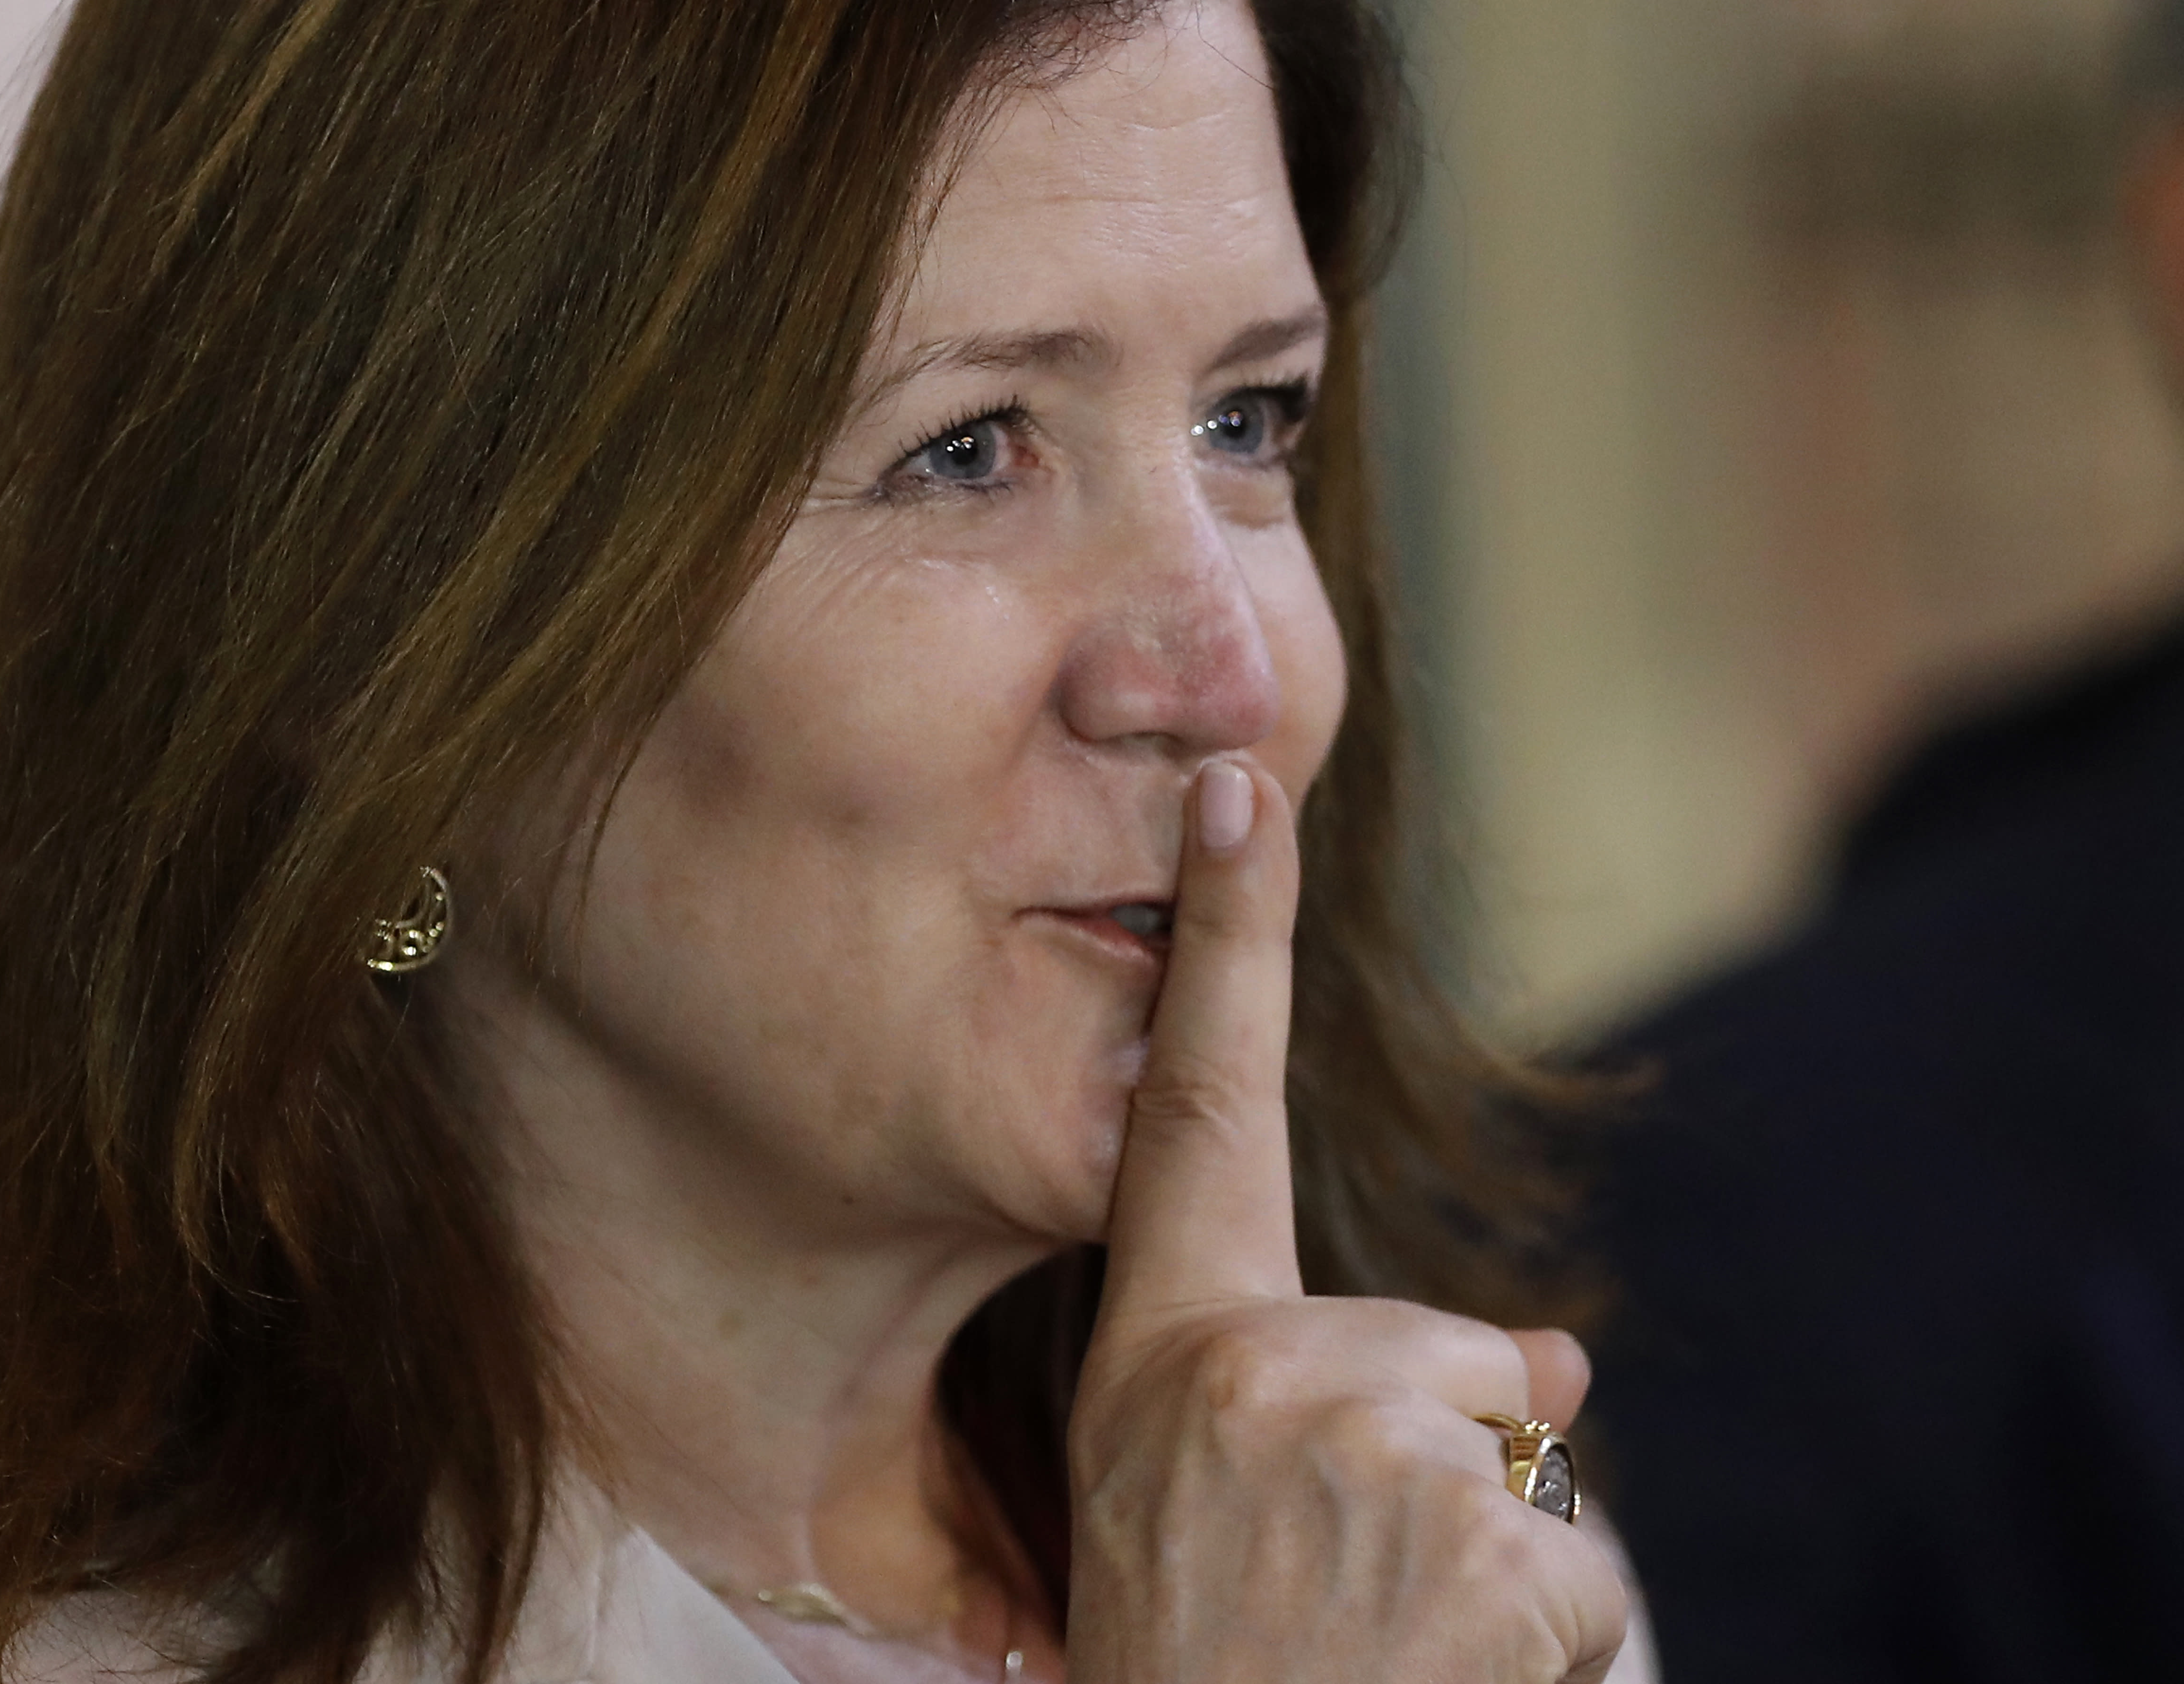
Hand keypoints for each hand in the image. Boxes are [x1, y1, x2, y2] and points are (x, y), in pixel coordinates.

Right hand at [1064, 758, 1629, 1682]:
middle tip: (1336, 1586)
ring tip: (1373, 1644)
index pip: (1198, 1110)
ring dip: (1486, 1565)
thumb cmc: (1193, 1649)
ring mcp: (1369, 1449)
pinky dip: (1536, 1635)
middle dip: (1446, 1463)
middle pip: (1456, 1352)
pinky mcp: (1481, 1544)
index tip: (1238, 789)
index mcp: (1173, 1351)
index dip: (1222, 941)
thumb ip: (1346, 1399)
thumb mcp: (1208, 1504)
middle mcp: (1257, 1371)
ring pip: (1522, 1460)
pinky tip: (1435, 1679)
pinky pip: (1571, 1564)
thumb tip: (1570, 1363)